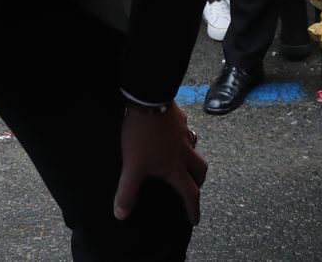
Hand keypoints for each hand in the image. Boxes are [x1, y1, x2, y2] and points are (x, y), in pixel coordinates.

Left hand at [113, 103, 206, 224]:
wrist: (149, 99)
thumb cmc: (142, 136)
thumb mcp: (132, 166)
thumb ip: (127, 191)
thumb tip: (121, 215)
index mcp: (175, 167)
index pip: (189, 193)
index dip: (193, 209)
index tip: (194, 220)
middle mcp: (184, 151)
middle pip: (200, 170)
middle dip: (199, 181)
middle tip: (194, 186)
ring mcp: (183, 133)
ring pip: (195, 148)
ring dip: (192, 157)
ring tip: (183, 160)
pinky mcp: (179, 117)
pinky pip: (185, 130)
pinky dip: (182, 137)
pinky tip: (172, 133)